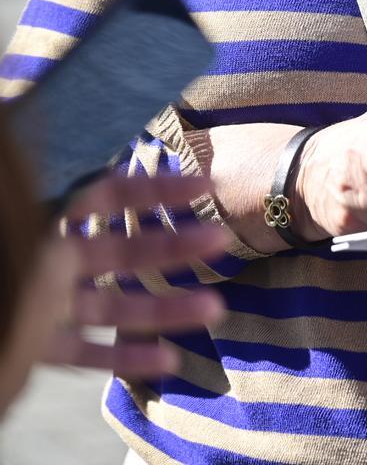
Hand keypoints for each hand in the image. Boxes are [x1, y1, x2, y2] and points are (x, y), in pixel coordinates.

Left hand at [0, 177, 228, 413]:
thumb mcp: (11, 193)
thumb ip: (53, 176)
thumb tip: (91, 126)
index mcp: (35, 210)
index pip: (104, 192)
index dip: (154, 191)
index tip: (203, 188)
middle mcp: (41, 252)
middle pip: (119, 248)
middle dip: (175, 248)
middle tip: (222, 244)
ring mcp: (36, 300)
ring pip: (111, 304)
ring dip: (165, 308)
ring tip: (214, 311)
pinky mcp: (27, 343)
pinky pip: (81, 351)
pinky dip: (123, 357)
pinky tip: (165, 363)